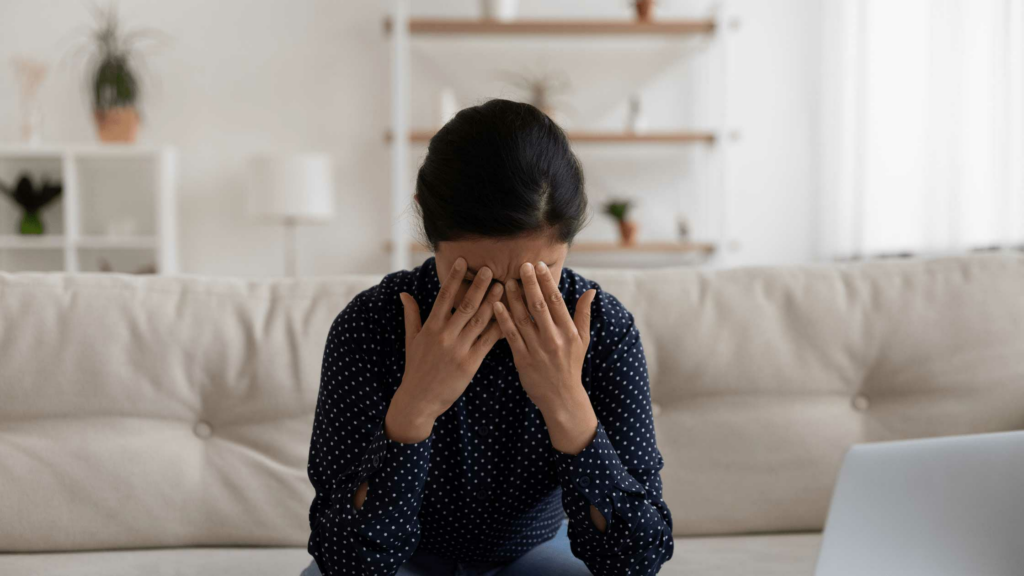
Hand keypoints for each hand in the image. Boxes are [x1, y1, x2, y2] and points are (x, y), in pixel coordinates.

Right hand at [386, 257, 504, 442]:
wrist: (420, 398)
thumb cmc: (416, 368)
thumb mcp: (411, 340)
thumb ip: (411, 315)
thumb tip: (404, 293)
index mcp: (430, 327)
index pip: (444, 297)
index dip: (454, 278)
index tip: (463, 262)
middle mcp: (445, 336)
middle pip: (465, 306)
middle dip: (479, 286)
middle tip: (491, 269)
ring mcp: (458, 349)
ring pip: (479, 321)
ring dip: (492, 303)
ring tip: (503, 287)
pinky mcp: (470, 363)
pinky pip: (487, 342)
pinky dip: (499, 328)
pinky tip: (509, 317)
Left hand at [492, 261, 597, 449]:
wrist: (561, 398)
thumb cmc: (571, 365)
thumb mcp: (583, 340)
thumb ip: (583, 314)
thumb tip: (591, 290)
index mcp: (569, 332)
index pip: (556, 301)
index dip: (547, 281)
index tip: (539, 265)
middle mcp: (553, 339)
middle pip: (538, 306)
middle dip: (529, 284)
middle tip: (521, 265)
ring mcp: (537, 349)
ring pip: (522, 318)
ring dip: (513, 298)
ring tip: (506, 281)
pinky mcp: (522, 359)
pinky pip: (510, 336)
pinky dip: (503, 320)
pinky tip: (496, 305)